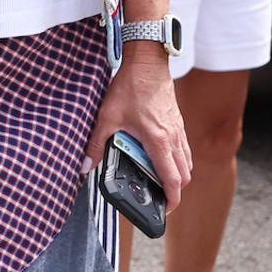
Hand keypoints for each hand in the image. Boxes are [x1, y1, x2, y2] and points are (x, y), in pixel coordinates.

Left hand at [81, 48, 191, 211]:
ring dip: (177, 175)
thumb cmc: (130, 87)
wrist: (147, 61)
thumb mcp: (107, 117)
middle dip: (175, 191)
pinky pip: (184, 148)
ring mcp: (178, 129)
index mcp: (158, 141)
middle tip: (159, 198)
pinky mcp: (178, 122)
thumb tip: (84, 166)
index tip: (164, 210)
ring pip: (187, 162)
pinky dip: (178, 160)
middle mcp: (173, 138)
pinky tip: (161, 157)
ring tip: (160, 181)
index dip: (172, 199)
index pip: (173, 179)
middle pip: (184, 175)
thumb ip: (96, 143)